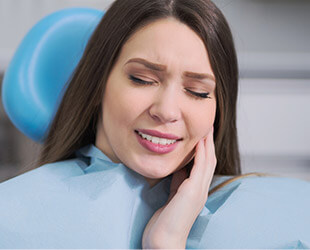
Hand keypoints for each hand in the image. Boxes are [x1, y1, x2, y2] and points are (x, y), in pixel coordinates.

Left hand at [142, 128, 216, 248]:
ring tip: (207, 129)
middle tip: (208, 127)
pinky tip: (198, 142)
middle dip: (209, 143)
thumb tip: (179, 169)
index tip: (202, 135)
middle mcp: (201, 190)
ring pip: (208, 162)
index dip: (205, 150)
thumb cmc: (166, 222)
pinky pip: (199, 168)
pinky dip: (200, 153)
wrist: (164, 242)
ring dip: (207, 144)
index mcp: (196, 191)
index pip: (204, 166)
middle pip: (210, 161)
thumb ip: (177, 183)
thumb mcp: (172, 197)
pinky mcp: (192, 192)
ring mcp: (198, 191)